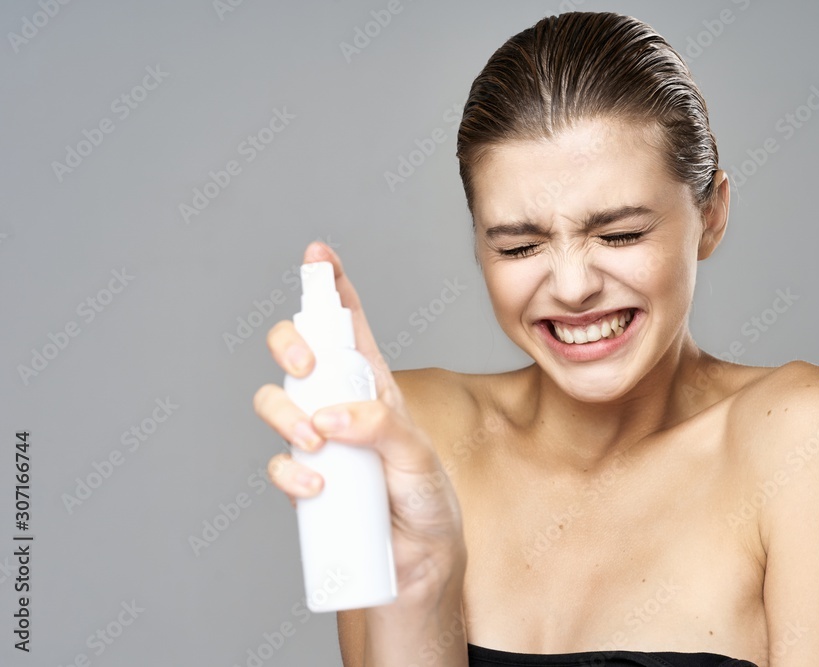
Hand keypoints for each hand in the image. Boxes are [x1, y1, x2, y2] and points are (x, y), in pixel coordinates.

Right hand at [253, 241, 466, 599]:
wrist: (417, 563)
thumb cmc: (428, 502)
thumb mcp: (418, 457)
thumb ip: (382, 428)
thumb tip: (331, 416)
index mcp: (375, 386)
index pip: (351, 327)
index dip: (333, 288)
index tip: (317, 254)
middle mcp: (341, 406)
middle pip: (299, 353)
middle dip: (290, 343)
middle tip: (306, 365)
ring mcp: (318, 442)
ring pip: (275, 401)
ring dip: (285, 414)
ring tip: (318, 441)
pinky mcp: (305, 481)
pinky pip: (278, 462)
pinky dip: (289, 471)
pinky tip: (316, 487)